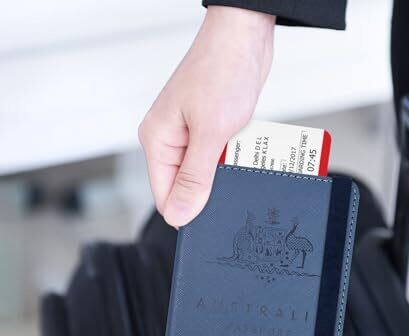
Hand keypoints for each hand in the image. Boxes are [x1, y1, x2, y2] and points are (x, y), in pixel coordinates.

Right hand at [139, 6, 274, 226]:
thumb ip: (194, 178)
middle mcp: (169, 140)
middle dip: (207, 191)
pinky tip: (240, 150)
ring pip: (202, 174)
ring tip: (236, 157)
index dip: (187, 211)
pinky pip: (215, 158)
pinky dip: (229, 159)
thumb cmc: (223, 72)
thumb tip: (179, 213)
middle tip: (229, 178)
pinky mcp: (206, 129)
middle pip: (184, 187)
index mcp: (158, 141)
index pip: (165, 196)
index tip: (211, 217)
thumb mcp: (209, 133)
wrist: (244, 37)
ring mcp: (188, 135)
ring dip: (221, 173)